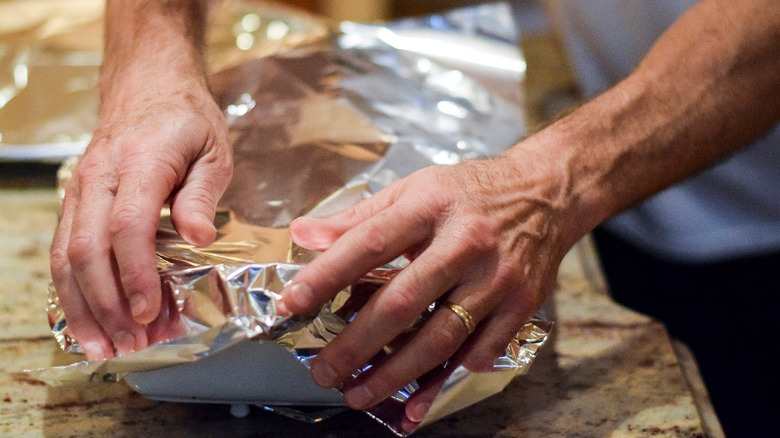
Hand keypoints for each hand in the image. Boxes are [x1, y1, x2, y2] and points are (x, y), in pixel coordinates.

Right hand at [49, 74, 232, 359]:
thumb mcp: (213, 149)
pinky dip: (71, 289)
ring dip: (82, 306)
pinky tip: (84, 320)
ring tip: (103, 347)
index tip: (150, 311)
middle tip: (131, 343)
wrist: (147, 83)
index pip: (127, 225)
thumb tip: (199, 238)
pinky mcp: (75, 200)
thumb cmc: (187, 118)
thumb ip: (202, 194)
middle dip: (107, 303)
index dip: (135, 273)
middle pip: (88, 248)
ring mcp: (80, 188)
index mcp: (140, 162)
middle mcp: (99, 177)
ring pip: (66, 254)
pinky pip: (61, 249)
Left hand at [282, 148, 580, 424]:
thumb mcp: (413, 189)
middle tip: (323, 371)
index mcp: (431, 206)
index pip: (370, 243)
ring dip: (396, 374)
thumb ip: (359, 216)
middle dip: (357, 344)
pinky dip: (444, 381)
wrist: (547, 194)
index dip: (326, 276)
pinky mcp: (520, 305)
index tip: (292, 303)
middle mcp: (465, 243)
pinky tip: (415, 403)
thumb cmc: (470, 192)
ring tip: (358, 394)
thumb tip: (304, 234)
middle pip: (403, 301)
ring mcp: (496, 278)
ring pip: (440, 337)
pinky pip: (478, 353)